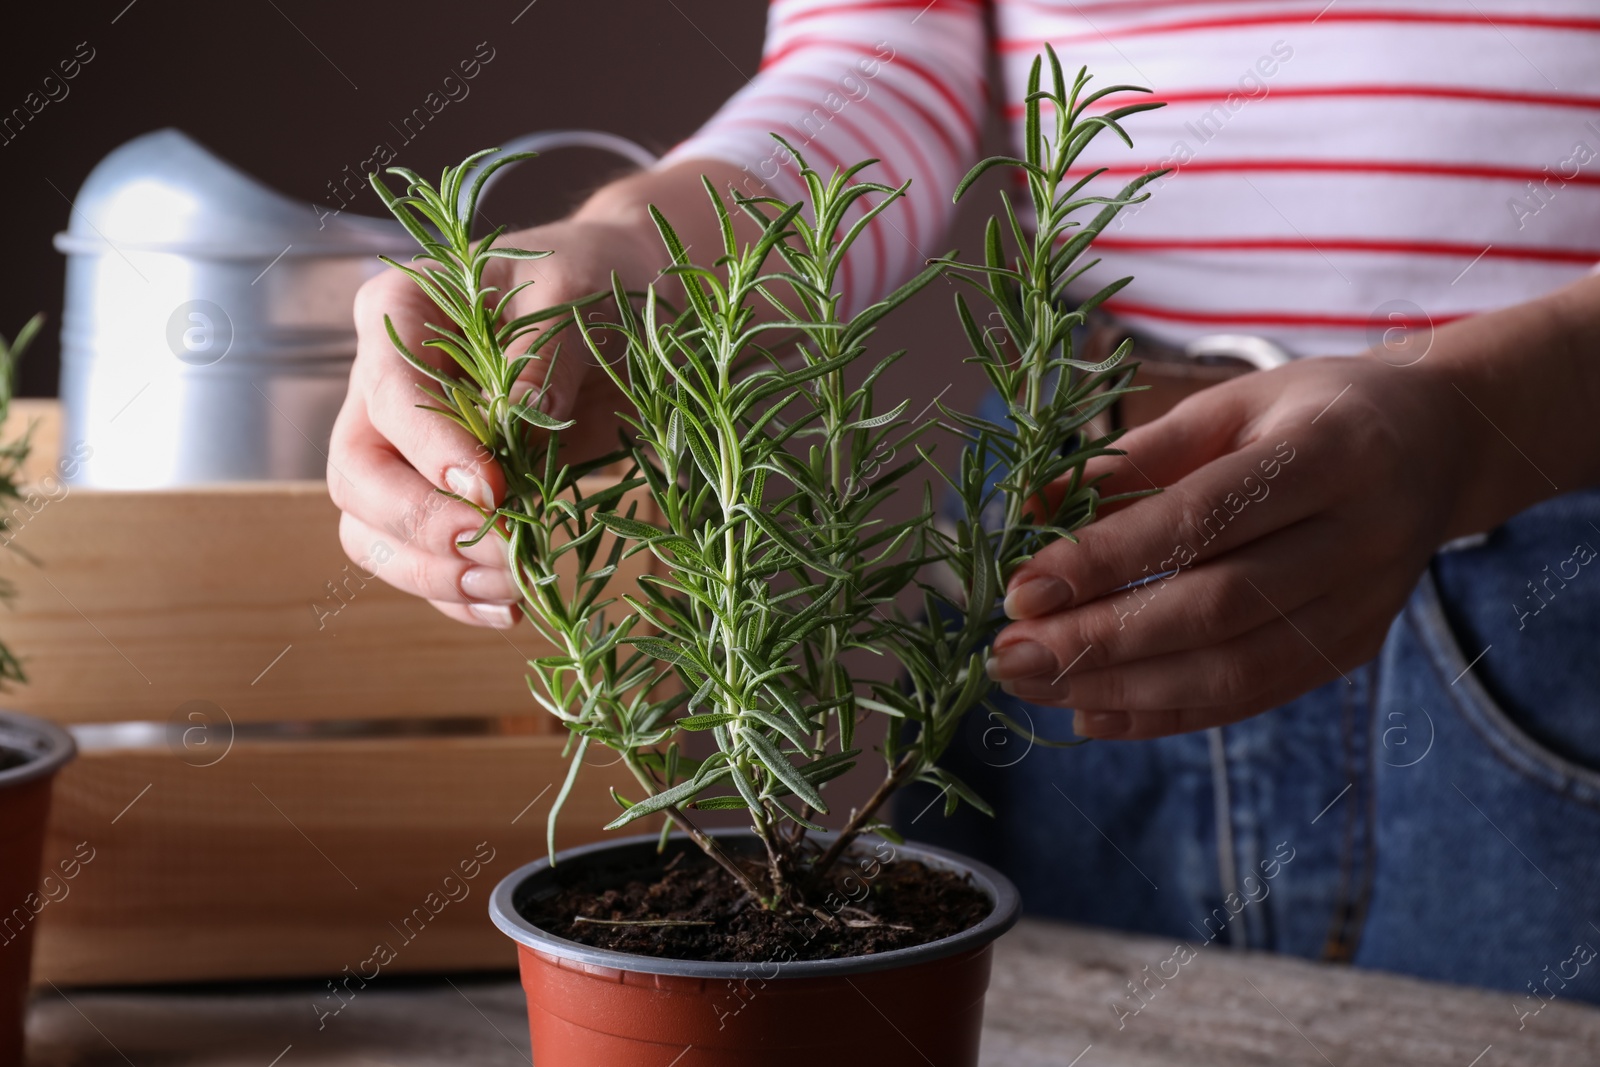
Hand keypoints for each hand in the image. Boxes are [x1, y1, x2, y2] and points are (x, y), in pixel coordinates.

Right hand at [327, 216, 658, 628]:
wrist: (623, 307)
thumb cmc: (592, 281)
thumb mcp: (576, 292)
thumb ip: (544, 350)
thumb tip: (518, 418)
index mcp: (400, 311)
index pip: (388, 395)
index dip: (431, 450)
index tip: (494, 490)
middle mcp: (382, 384)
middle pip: (356, 477)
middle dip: (424, 527)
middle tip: (502, 551)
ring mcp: (404, 448)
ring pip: (371, 532)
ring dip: (434, 574)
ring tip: (512, 589)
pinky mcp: (439, 497)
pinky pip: (418, 561)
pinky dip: (456, 596)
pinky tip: (508, 609)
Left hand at [984, 353, 1471, 739]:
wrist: (1437, 444)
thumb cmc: (1308, 413)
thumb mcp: (1225, 408)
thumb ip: (1129, 462)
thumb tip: (1027, 516)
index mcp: (1329, 452)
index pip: (1202, 519)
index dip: (1106, 560)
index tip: (1021, 589)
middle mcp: (1360, 535)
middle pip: (1216, 607)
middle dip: (1099, 641)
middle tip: (1006, 654)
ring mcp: (1364, 604)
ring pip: (1233, 669)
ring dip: (1119, 690)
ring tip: (1031, 684)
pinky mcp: (1352, 650)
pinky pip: (1251, 696)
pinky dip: (1166, 714)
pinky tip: (1091, 716)